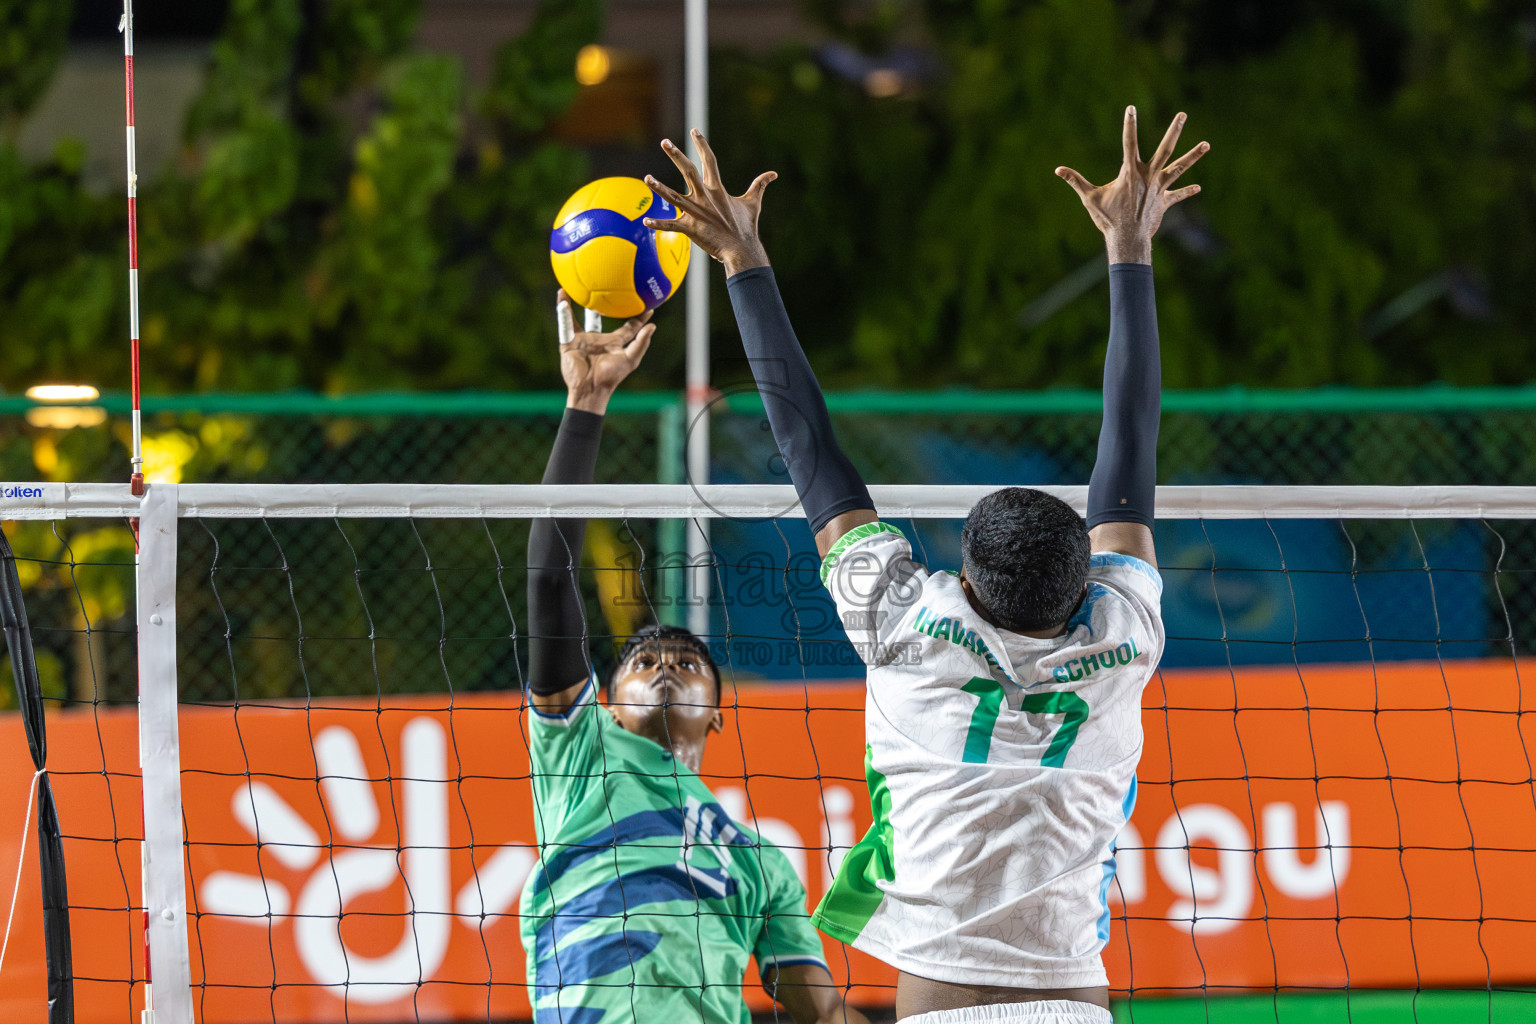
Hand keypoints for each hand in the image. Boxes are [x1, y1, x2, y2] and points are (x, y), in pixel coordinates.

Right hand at [556, 289, 654, 413]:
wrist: (589, 389)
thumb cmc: (612, 376)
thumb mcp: (630, 360)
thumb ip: (641, 343)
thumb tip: (653, 326)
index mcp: (615, 343)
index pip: (629, 326)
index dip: (638, 315)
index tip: (647, 302)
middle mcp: (600, 339)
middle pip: (601, 318)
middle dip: (604, 304)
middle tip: (608, 285)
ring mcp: (583, 340)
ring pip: (580, 317)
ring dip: (577, 302)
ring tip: (577, 285)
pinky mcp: (569, 343)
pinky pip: (565, 323)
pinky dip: (563, 310)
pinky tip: (562, 295)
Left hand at [643, 129, 776, 276]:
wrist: (741, 249)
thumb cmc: (747, 227)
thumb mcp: (753, 202)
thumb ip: (760, 185)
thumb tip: (773, 174)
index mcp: (717, 189)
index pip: (709, 161)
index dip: (702, 144)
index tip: (695, 131)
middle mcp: (704, 197)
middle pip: (688, 170)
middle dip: (676, 155)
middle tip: (665, 141)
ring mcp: (695, 212)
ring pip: (673, 196)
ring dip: (659, 187)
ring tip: (646, 178)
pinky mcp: (690, 228)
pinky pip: (671, 225)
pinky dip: (658, 224)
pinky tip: (645, 220)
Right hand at [1056, 107, 1208, 264]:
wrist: (1127, 240)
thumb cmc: (1107, 219)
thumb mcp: (1089, 198)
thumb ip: (1075, 181)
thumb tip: (1057, 170)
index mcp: (1130, 173)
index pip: (1129, 143)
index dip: (1129, 124)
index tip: (1131, 108)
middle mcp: (1148, 176)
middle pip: (1165, 149)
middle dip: (1174, 130)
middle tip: (1183, 114)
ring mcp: (1159, 189)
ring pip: (1179, 167)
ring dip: (1194, 155)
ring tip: (1207, 144)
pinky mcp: (1164, 202)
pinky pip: (1177, 195)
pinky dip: (1187, 191)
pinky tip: (1198, 187)